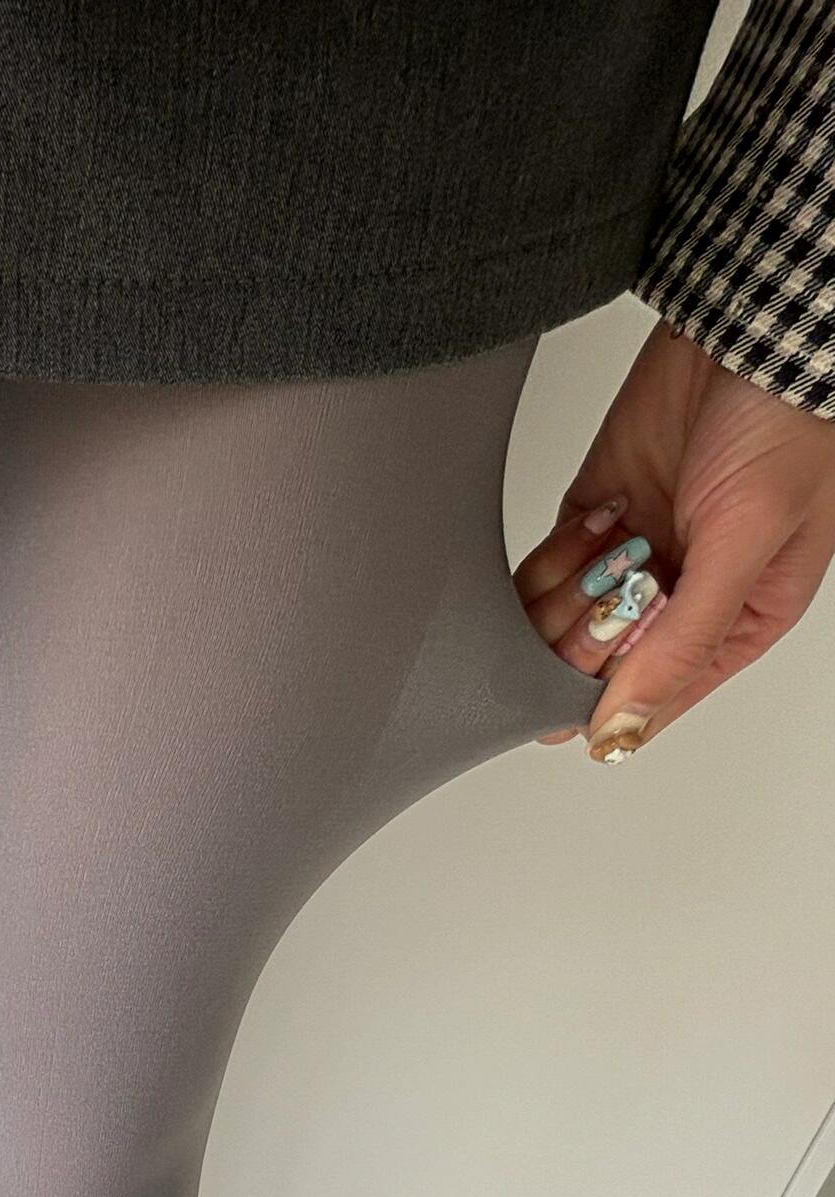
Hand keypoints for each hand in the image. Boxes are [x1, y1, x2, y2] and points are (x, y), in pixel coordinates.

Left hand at [511, 317, 834, 760]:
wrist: (758, 324)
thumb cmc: (787, 425)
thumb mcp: (743, 546)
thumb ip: (681, 644)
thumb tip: (624, 731)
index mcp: (737, 623)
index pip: (652, 697)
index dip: (609, 691)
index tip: (600, 654)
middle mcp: (682, 599)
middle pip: (596, 667)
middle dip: (588, 633)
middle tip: (611, 582)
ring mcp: (636, 558)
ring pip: (562, 624)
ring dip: (567, 594)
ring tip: (608, 539)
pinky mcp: (597, 516)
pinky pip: (550, 568)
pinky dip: (555, 555)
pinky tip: (595, 517)